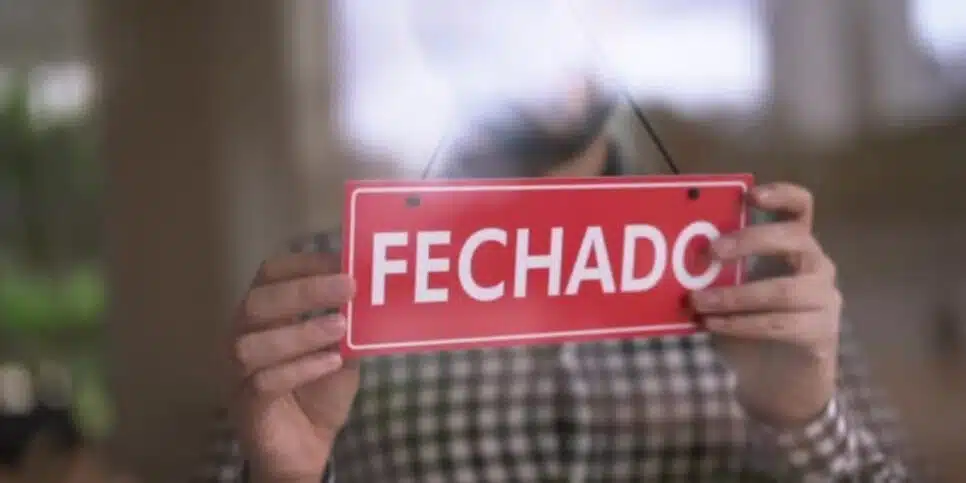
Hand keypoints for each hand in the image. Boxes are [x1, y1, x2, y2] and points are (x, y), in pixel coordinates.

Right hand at [231, 250, 358, 481]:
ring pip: (253, 343)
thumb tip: (376, 290)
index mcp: (263, 314)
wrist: (306, 447)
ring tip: (341, 326)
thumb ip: (350, 323)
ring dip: (302, 331)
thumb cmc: (319, 390)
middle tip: (349, 286)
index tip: (343, 260)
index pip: (269, 274)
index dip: (305, 263)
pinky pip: (264, 381)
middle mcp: (242, 335)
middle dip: (305, 290)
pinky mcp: (247, 404)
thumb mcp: (341, 350)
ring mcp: (238, 372)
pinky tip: (331, 362)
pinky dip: (301, 368)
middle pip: (258, 302)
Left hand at [690, 183, 842, 426]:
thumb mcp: (732, 290)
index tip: (750, 195)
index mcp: (795, 245)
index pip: (800, 207)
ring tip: (698, 301)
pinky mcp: (820, 333)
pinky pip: (779, 325)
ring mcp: (824, 299)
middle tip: (710, 251)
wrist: (778, 380)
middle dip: (750, 241)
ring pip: (783, 290)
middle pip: (795, 238)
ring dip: (734, 295)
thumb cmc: (750, 323)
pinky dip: (741, 324)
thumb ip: (717, 270)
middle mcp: (816, 265)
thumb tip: (672, 255)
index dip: (781, 194)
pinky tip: (712, 325)